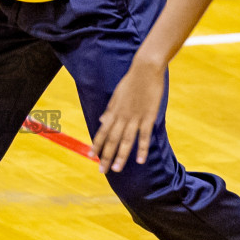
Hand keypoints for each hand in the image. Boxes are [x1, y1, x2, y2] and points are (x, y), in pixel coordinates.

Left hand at [92, 56, 166, 172]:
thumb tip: (101, 120)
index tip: (91, 156)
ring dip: (121, 156)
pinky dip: (142, 148)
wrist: (145, 69)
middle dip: (106, 156)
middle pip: (112, 140)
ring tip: (116, 169)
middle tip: (101, 170)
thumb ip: (110, 110)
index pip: (102, 132)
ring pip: (126, 140)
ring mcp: (135, 117)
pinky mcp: (148, 116)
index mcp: (113, 111)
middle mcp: (122, 116)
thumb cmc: (131, 81)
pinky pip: (144, 135)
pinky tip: (140, 160)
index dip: (96, 144)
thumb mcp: (116, 95)